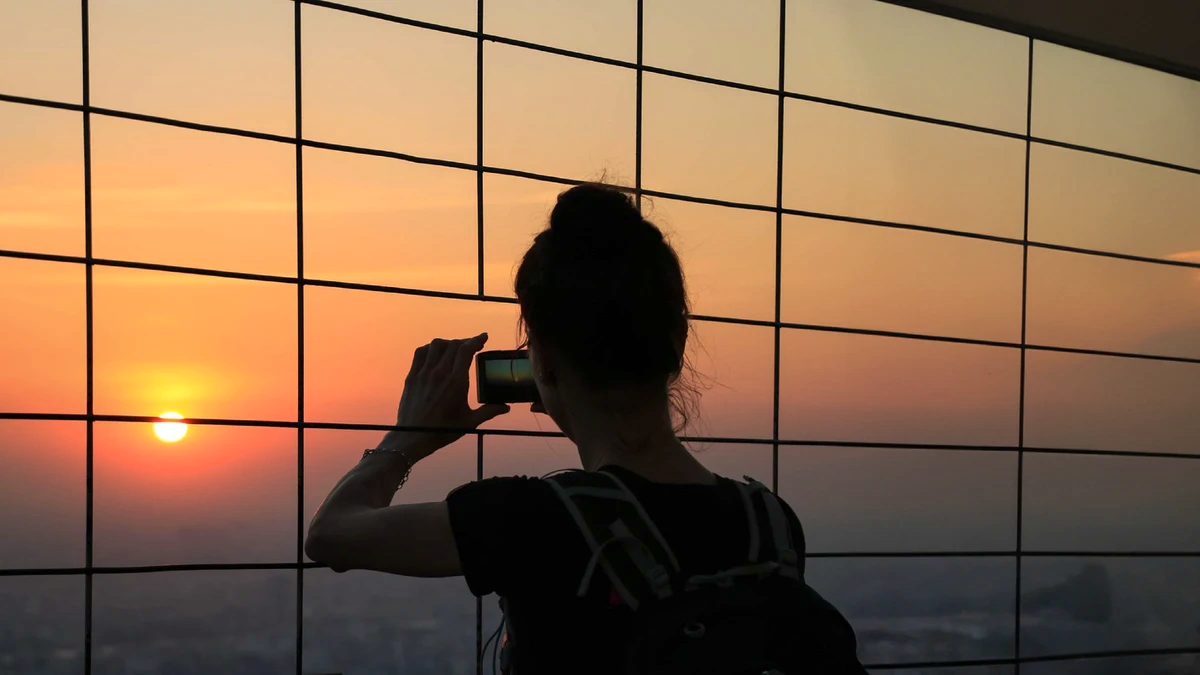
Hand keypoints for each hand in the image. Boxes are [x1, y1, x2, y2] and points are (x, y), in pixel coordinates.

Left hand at [379, 333, 509, 458]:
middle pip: (453, 345)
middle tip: (473, 345)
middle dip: (465, 341)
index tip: (483, 337)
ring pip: (436, 345)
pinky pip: (420, 353)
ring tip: (454, 348)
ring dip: (448, 343)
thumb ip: (489, 411)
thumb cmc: (443, 431)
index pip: (466, 350)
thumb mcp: (469, 422)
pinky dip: (430, 348)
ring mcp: (424, 373)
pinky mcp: (412, 376)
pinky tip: (435, 353)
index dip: (476, 340)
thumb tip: (506, 407)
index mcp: (456, 382)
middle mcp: (439, 373)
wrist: (413, 437)